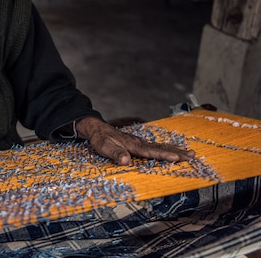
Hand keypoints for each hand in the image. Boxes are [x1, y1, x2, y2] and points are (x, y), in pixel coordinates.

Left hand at [75, 117, 195, 164]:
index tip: (177, 157)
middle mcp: (139, 143)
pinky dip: (167, 148)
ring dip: (175, 149)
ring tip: (190, 152)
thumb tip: (125, 161)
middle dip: (177, 152)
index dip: (164, 155)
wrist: (97, 129)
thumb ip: (115, 153)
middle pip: (161, 148)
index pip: (151, 151)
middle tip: (192, 155)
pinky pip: (156, 146)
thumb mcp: (104, 147)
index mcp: (133, 145)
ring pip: (161, 146)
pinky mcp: (139, 144)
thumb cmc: (100, 139)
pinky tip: (173, 149)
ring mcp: (140, 142)